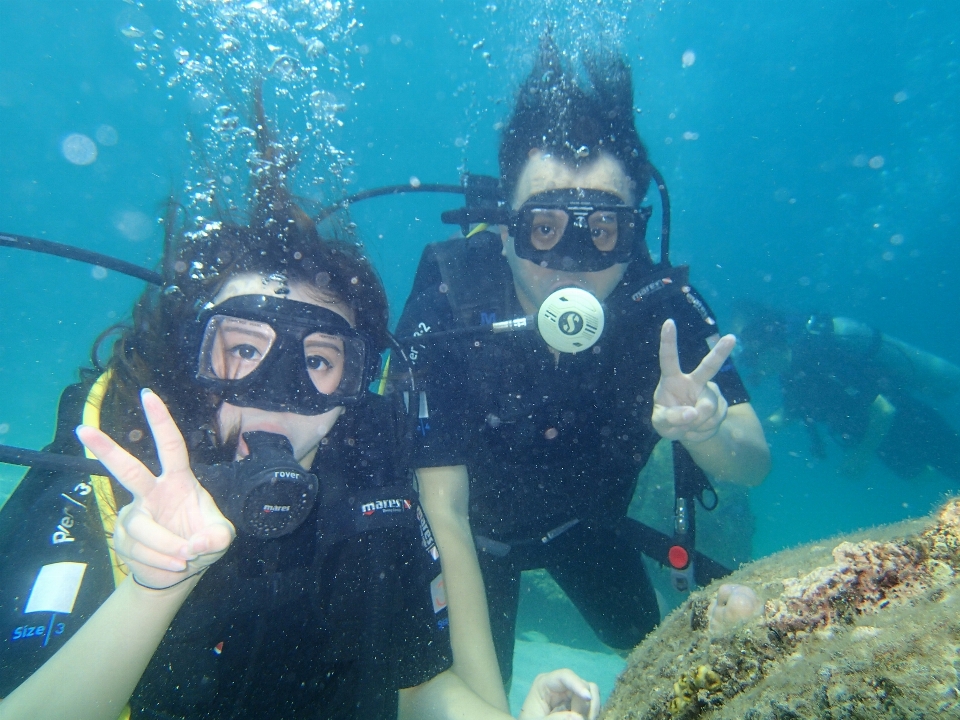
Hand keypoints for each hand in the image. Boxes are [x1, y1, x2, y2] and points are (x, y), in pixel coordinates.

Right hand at [77, 389, 235, 588]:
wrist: (179, 570)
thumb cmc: (202, 540)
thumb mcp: (221, 538)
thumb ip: (217, 538)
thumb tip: (194, 545)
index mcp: (178, 481)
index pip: (171, 446)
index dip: (161, 421)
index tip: (147, 395)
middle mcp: (151, 493)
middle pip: (128, 470)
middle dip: (105, 450)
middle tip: (83, 430)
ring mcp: (133, 515)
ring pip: (142, 528)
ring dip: (167, 547)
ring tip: (185, 558)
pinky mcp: (121, 539)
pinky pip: (139, 552)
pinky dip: (161, 563)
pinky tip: (171, 565)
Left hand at [518, 669, 599, 719]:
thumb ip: (556, 719)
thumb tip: (580, 717)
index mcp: (545, 683)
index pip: (564, 676)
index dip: (578, 684)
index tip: (587, 697)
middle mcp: (559, 684)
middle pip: (582, 685)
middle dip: (586, 703)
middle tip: (585, 719)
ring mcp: (568, 692)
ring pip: (590, 692)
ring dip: (591, 708)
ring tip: (588, 719)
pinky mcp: (575, 702)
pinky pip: (590, 703)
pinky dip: (591, 711)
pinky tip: (588, 718)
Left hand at [652, 319, 732, 443]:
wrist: (688, 432)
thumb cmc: (669, 421)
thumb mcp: (661, 424)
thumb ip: (671, 418)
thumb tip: (693, 413)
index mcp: (672, 379)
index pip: (669, 358)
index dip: (668, 341)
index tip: (669, 322)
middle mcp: (694, 381)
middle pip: (708, 367)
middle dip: (720, 353)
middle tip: (732, 338)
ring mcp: (710, 393)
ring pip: (707, 408)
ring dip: (697, 422)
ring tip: (689, 425)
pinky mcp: (722, 405)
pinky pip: (715, 419)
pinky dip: (704, 429)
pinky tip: (699, 426)